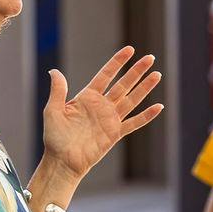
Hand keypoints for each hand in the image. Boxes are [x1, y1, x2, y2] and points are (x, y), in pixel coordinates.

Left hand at [42, 48, 164, 178]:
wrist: (62, 161)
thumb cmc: (55, 137)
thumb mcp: (53, 111)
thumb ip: (58, 91)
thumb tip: (54, 71)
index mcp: (87, 97)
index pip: (106, 75)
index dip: (118, 62)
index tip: (130, 50)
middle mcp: (101, 106)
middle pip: (124, 84)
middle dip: (137, 71)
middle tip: (150, 58)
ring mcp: (110, 119)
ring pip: (132, 100)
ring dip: (145, 88)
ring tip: (157, 75)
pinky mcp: (115, 134)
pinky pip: (134, 123)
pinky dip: (146, 116)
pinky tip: (159, 107)